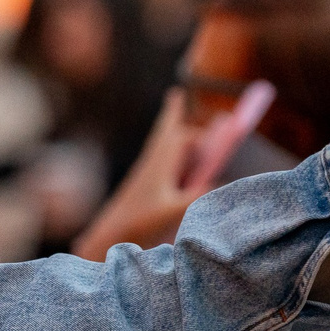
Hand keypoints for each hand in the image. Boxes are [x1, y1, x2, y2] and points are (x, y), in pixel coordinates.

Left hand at [71, 89, 220, 259]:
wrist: (108, 235)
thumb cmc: (140, 223)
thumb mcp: (173, 212)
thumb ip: (197, 197)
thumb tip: (217, 184)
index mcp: (159, 164)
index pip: (183, 138)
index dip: (202, 136)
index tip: (221, 135)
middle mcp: (151, 163)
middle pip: (165, 132)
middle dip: (174, 115)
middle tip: (176, 95)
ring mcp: (145, 172)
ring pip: (158, 143)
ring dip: (167, 127)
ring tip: (171, 110)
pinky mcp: (141, 183)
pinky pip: (155, 156)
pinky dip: (164, 146)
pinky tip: (167, 153)